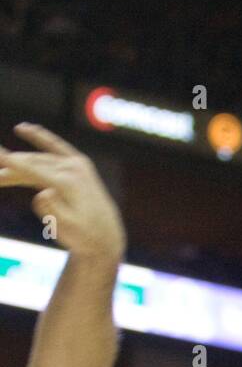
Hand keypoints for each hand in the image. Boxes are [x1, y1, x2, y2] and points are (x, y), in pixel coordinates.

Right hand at [0, 123, 125, 259]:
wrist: (106, 237)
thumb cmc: (83, 238)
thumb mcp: (66, 229)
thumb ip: (53, 211)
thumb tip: (43, 192)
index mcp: (68, 185)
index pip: (33, 170)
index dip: (13, 164)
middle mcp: (73, 169)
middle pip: (32, 164)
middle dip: (10, 168)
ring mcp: (77, 164)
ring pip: (39, 159)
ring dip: (18, 163)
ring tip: (0, 167)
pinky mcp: (79, 164)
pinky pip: (55, 146)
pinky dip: (40, 137)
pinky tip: (24, 129)